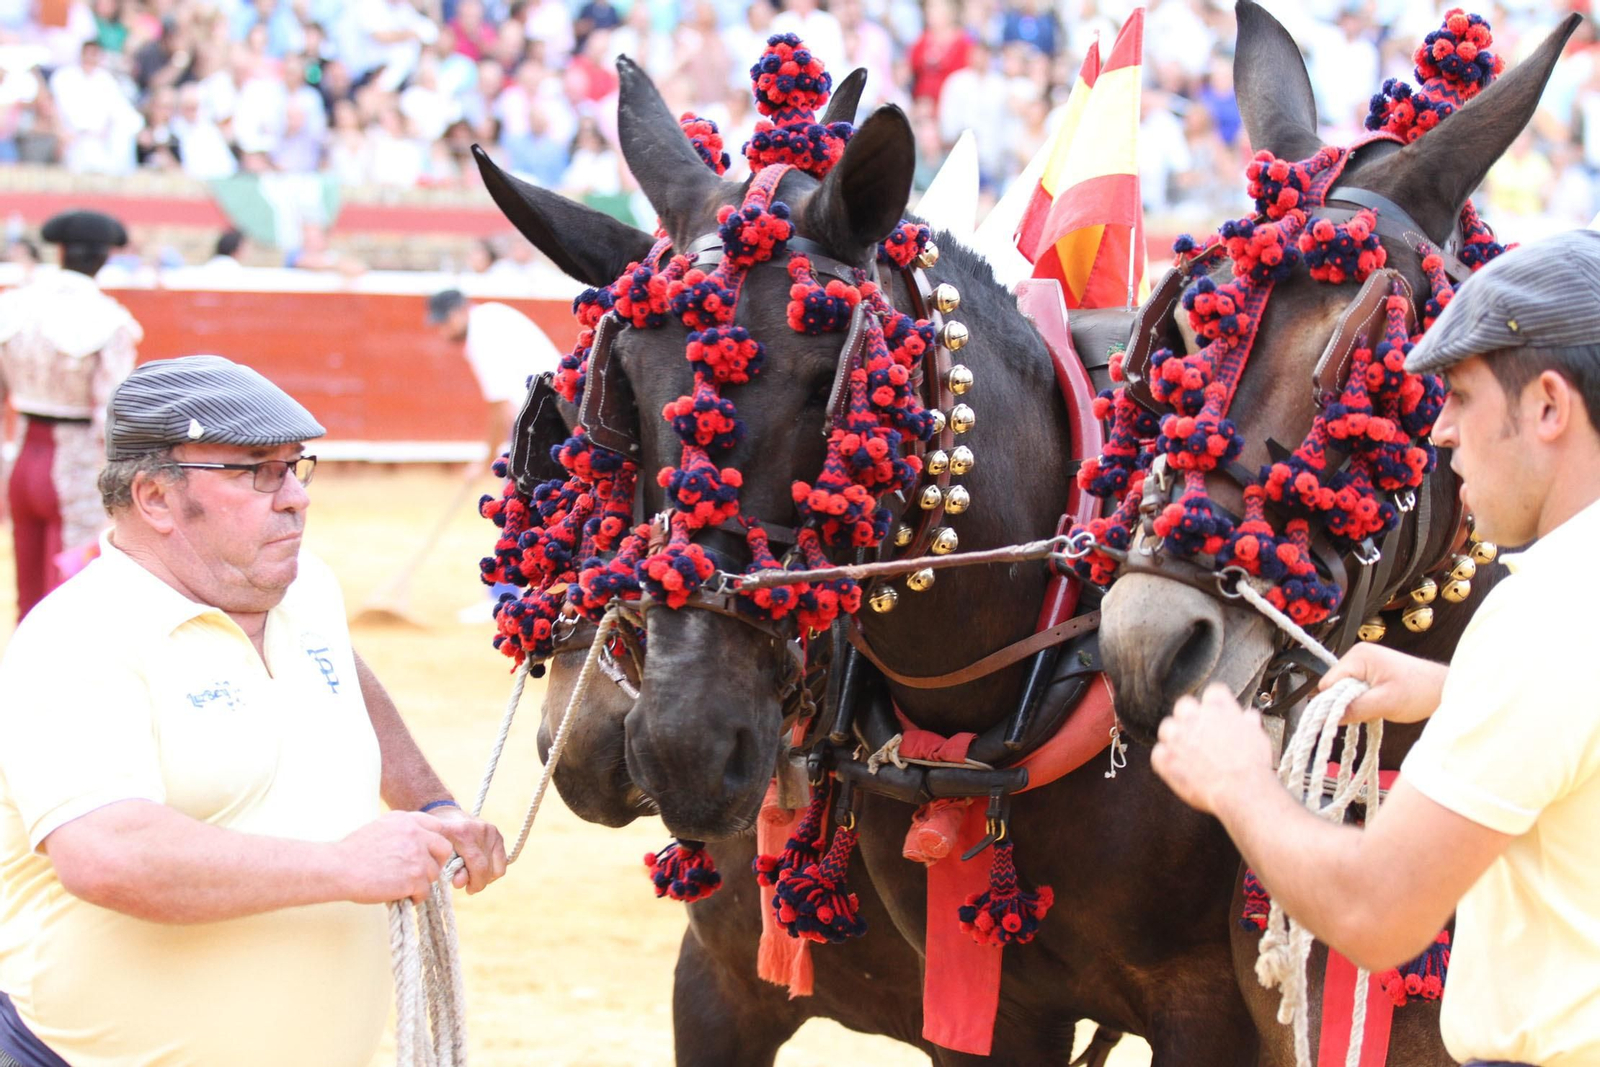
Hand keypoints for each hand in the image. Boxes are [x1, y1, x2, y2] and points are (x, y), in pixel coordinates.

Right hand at [334, 811, 453, 903]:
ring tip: (404, 886)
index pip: (437, 827)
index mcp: (407, 820)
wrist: (339, 868)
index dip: (433, 843)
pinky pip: (425, 891)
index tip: (427, 853)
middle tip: (420, 872)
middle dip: (435, 862)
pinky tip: (403, 896)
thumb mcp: (381, 828)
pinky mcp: (414, 878)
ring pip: (434, 873)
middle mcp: (416, 834)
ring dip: (422, 882)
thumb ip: (403, 832)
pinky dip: (416, 897)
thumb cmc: (353, 852)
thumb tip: (419, 843)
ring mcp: (417, 856)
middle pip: (443, 849)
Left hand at [430, 805, 507, 892]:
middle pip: (487, 869)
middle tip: (467, 886)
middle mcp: (481, 830)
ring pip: (497, 868)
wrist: (445, 816)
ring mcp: (491, 831)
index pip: (478, 866)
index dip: (472, 882)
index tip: (461, 887)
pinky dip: (493, 870)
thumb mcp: (436, 851)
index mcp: (463, 833)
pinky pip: (502, 862)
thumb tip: (460, 883)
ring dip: (486, 878)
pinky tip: (481, 870)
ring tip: (473, 876)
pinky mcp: (497, 834)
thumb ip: (445, 868)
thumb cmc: (437, 837)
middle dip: (477, 883)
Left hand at [1151, 683, 1274, 814]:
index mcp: (1218, 707)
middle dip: (1191, 717)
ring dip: (1175, 737)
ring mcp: (1177, 737)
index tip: (1219, 714)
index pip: (1213, 692)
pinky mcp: (1166, 758)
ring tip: (1187, 752)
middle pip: (1184, 706)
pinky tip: (1178, 767)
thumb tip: (1249, 717)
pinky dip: (1166, 760)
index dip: (1216, 704)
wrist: (1241, 789)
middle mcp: (1194, 717)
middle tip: (1200, 734)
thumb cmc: (1252, 765)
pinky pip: (1158, 753)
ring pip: (1167, 727)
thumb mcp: (1258, 737)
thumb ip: (1249, 723)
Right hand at [1318, 643, 1446, 724]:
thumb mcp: (1385, 703)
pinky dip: (1363, 700)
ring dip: (1356, 703)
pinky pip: (1354, 689)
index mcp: (1358, 656)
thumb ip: (1354, 709)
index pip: (1328, 683)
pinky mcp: (1371, 671)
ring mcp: (1364, 662)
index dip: (1334, 702)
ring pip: (1344, 689)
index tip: (1350, 715)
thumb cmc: (1420, 692)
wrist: (1445, 689)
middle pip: (1334, 686)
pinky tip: (1378, 703)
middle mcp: (1357, 655)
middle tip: (1369, 710)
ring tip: (1377, 706)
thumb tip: (1327, 719)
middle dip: (1346, 702)